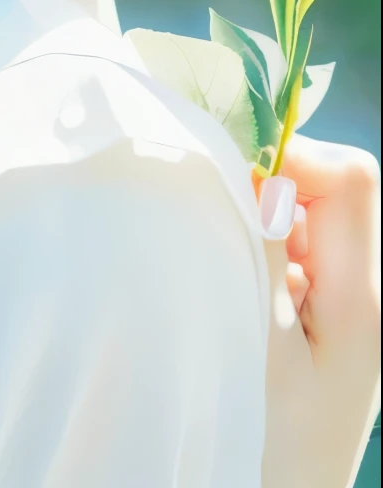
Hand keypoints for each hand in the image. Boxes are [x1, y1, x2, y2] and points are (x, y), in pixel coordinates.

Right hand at [259, 135, 380, 487]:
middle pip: (340, 188)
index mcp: (365, 298)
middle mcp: (371, 292)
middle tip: (235, 234)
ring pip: (319, 216)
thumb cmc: (267, 441)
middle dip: (281, 188)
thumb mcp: (260, 347)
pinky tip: (248, 294)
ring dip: (273, 222)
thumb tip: (262, 177)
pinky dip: (272, 250)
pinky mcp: (332, 316)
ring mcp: (355, 304)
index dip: (295, 162)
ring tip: (241, 275)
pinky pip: (307, 250)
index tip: (237, 190)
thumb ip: (264, 254)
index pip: (352, 179)